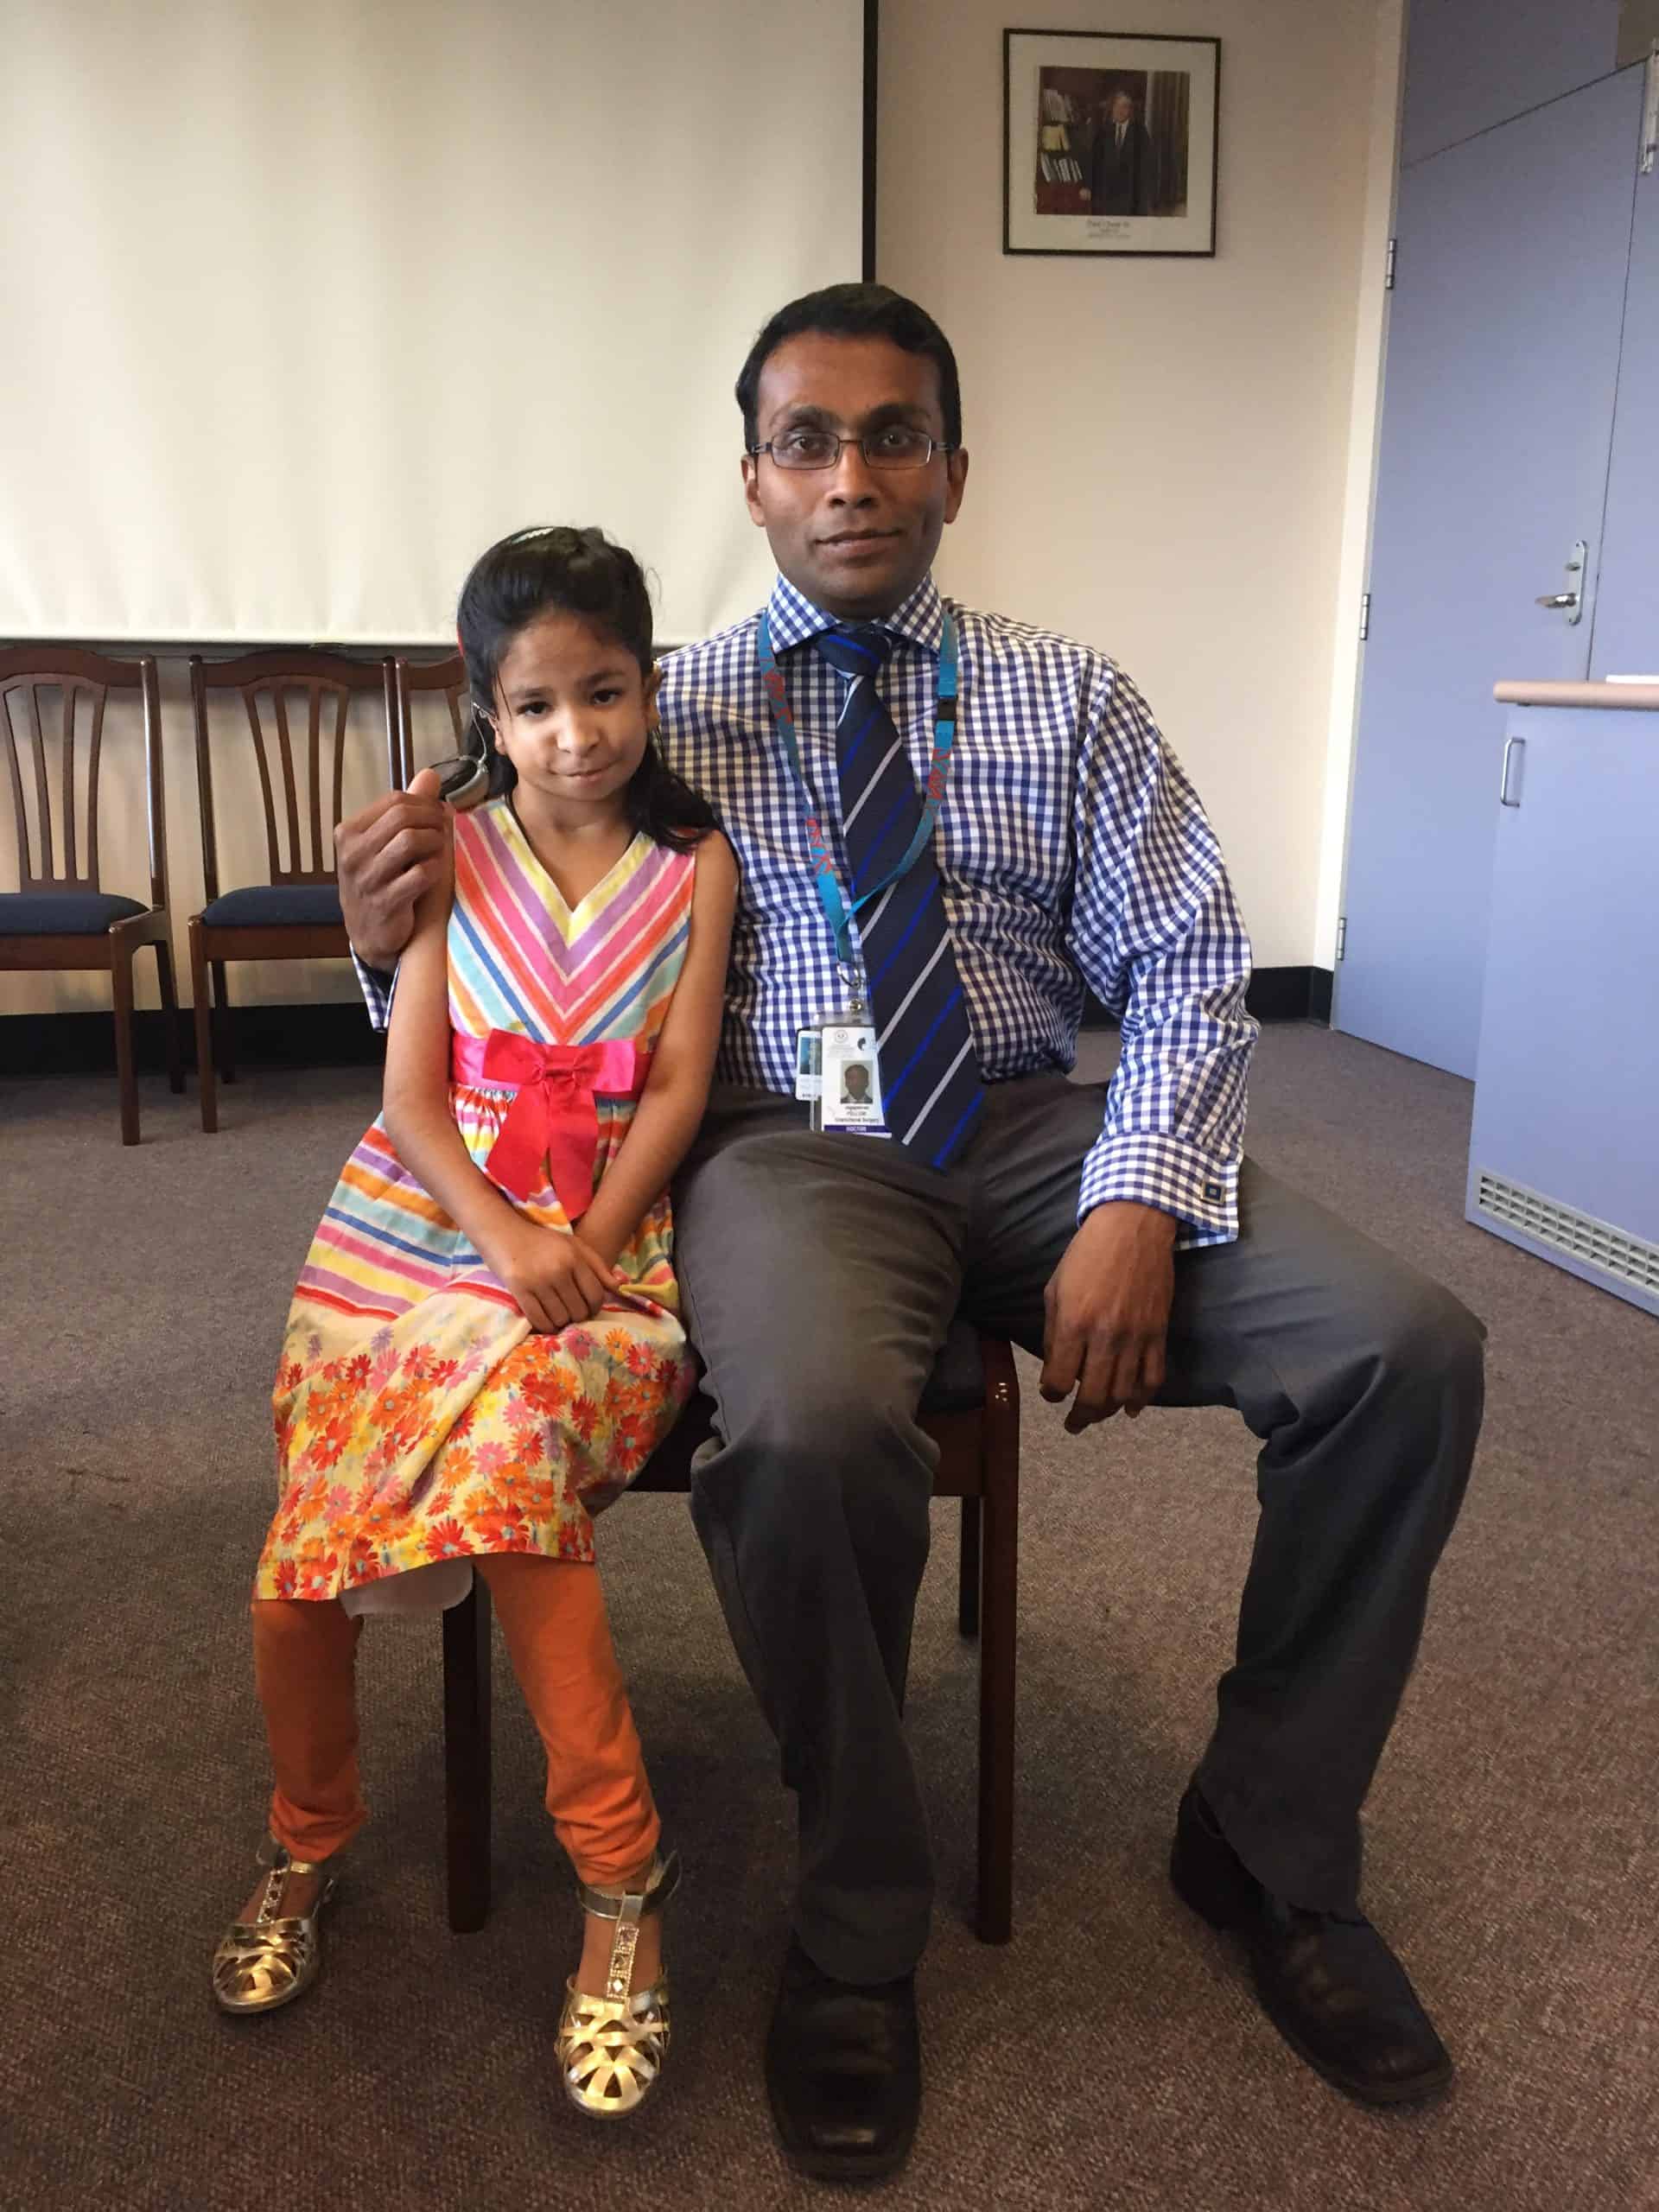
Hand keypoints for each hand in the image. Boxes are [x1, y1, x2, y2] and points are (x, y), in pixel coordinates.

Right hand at [336, 768, 448, 971]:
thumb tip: (430, 775)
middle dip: (432, 820)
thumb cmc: (380, 883)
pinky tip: (436, 872)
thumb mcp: (386, 844)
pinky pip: (420, 874)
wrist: (369, 934)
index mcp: (348, 833)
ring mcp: (366, 880)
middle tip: (444, 831)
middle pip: (403, 818)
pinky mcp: (385, 903)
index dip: (425, 804)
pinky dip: (436, 869)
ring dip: (435, 843)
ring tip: (440, 850)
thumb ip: (408, 809)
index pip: (394, 801)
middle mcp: (352, 854)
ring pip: (410, 841)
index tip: (438, 815)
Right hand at [487, 1218, 621, 1332]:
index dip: (595, 1307)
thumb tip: (619, 1288)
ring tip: (557, 1313)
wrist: (504, 1233)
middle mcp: (559, 1270)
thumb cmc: (542, 1241)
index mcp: (575, 1258)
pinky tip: (546, 1320)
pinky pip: (539, 1321)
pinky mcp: (519, 1291)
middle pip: (579, 1310)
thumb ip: (598, 1266)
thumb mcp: (574, 1245)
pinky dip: (546, 1326)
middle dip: (578, 1315)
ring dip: (561, 1321)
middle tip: (571, 1311)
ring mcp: (538, 1281)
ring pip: (560, 1318)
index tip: (589, 1308)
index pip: (596, 1295)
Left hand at [1040, 1202, 1176, 1431]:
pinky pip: (1153, 1378)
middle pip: (1092, 1396)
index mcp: (1074, 1323)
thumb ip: (1055, 1331)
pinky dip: (1142, 1399)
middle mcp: (1105, 1336)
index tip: (1051, 1394)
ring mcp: (1136, 1337)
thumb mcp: (1056, 1288)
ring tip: (1097, 1417)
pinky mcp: (1158, 1333)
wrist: (1133, 1227)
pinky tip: (1130, 1408)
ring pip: (1123, 1393)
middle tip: (1073, 1424)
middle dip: (1080, 1417)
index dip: (1051, 1394)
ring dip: (1107, 1412)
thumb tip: (1056, 1367)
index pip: (1059, 1379)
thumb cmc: (1087, 1254)